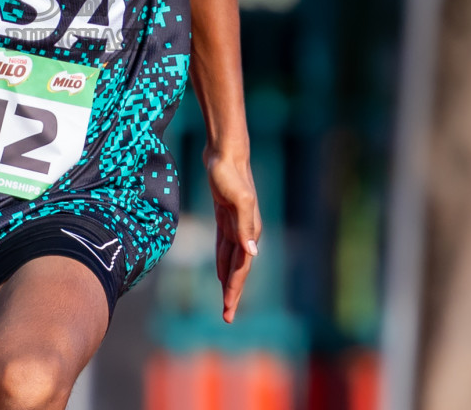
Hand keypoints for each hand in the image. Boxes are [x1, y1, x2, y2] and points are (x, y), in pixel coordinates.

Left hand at [206, 150, 261, 323]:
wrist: (224, 152)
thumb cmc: (230, 174)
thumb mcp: (237, 199)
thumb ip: (245, 226)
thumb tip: (252, 252)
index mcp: (250, 231)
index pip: (242, 268)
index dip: (235, 290)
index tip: (227, 310)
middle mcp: (246, 231)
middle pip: (238, 269)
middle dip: (233, 293)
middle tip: (227, 317)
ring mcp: (236, 224)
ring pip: (232, 260)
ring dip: (228, 280)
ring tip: (225, 301)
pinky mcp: (225, 216)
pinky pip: (224, 246)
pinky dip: (221, 261)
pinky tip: (218, 272)